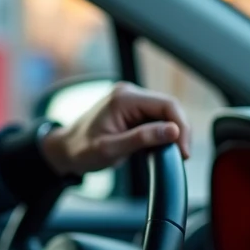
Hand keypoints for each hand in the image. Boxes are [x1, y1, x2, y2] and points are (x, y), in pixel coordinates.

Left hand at [39, 82, 191, 178]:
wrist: (66, 149)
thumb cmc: (82, 149)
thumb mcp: (111, 149)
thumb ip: (142, 138)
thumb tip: (173, 131)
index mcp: (124, 98)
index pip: (167, 105)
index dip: (181, 127)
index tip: (183, 151)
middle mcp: (129, 93)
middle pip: (170, 107)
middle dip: (180, 131)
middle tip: (180, 156)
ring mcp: (131, 100)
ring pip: (165, 114)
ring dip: (172, 133)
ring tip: (171, 154)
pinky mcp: (133, 110)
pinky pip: (157, 118)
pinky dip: (162, 133)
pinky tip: (159, 148)